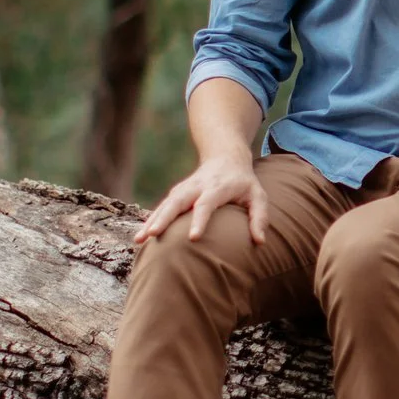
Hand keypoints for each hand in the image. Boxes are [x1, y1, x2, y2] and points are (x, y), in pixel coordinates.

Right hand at [134, 155, 269, 247]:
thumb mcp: (258, 195)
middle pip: (177, 201)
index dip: (199, 220)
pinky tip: (140, 237)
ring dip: (151, 221)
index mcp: (217, 187)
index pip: (206, 204)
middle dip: (164, 218)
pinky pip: (162, 207)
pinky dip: (150, 220)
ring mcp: (184, 188)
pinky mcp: (177, 193)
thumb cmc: (244, 182)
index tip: (193, 238)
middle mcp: (197, 186)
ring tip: (139, 240)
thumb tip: (260, 241)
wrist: (226, 157)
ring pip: (165, 204)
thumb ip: (260, 217)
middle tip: (152, 235)